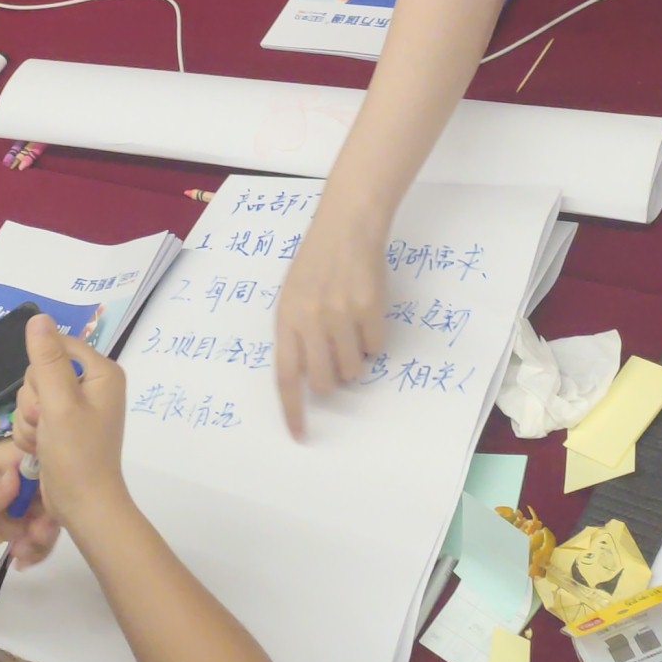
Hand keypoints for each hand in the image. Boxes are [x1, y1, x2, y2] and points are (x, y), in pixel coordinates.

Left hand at [0, 441, 60, 572]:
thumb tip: (18, 477)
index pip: (31, 454)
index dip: (50, 468)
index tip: (55, 494)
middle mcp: (6, 480)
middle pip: (45, 486)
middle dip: (50, 511)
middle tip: (36, 536)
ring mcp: (8, 505)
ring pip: (44, 512)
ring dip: (43, 533)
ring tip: (24, 555)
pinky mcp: (6, 528)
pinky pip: (32, 534)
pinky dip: (34, 548)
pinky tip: (20, 562)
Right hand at [13, 313, 129, 527]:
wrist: (82, 506)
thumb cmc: (76, 454)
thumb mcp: (59, 404)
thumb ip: (46, 360)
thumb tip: (39, 317)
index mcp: (101, 372)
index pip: (57, 345)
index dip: (41, 372)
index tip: (47, 400)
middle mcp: (92, 385)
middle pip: (40, 371)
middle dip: (34, 400)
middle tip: (46, 425)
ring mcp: (76, 407)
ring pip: (31, 395)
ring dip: (29, 420)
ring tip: (43, 441)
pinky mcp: (62, 426)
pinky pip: (32, 415)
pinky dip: (30, 433)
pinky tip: (39, 450)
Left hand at [270, 209, 386, 438]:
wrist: (346, 227)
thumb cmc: (317, 263)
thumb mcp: (293, 296)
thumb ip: (295, 333)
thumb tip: (306, 377)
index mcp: (286, 318)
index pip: (285, 376)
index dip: (292, 409)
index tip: (299, 435)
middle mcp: (311, 320)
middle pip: (323, 381)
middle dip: (332, 381)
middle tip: (337, 361)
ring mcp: (340, 315)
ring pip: (352, 369)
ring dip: (354, 360)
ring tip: (351, 329)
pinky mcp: (368, 309)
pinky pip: (375, 348)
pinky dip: (373, 340)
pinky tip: (367, 314)